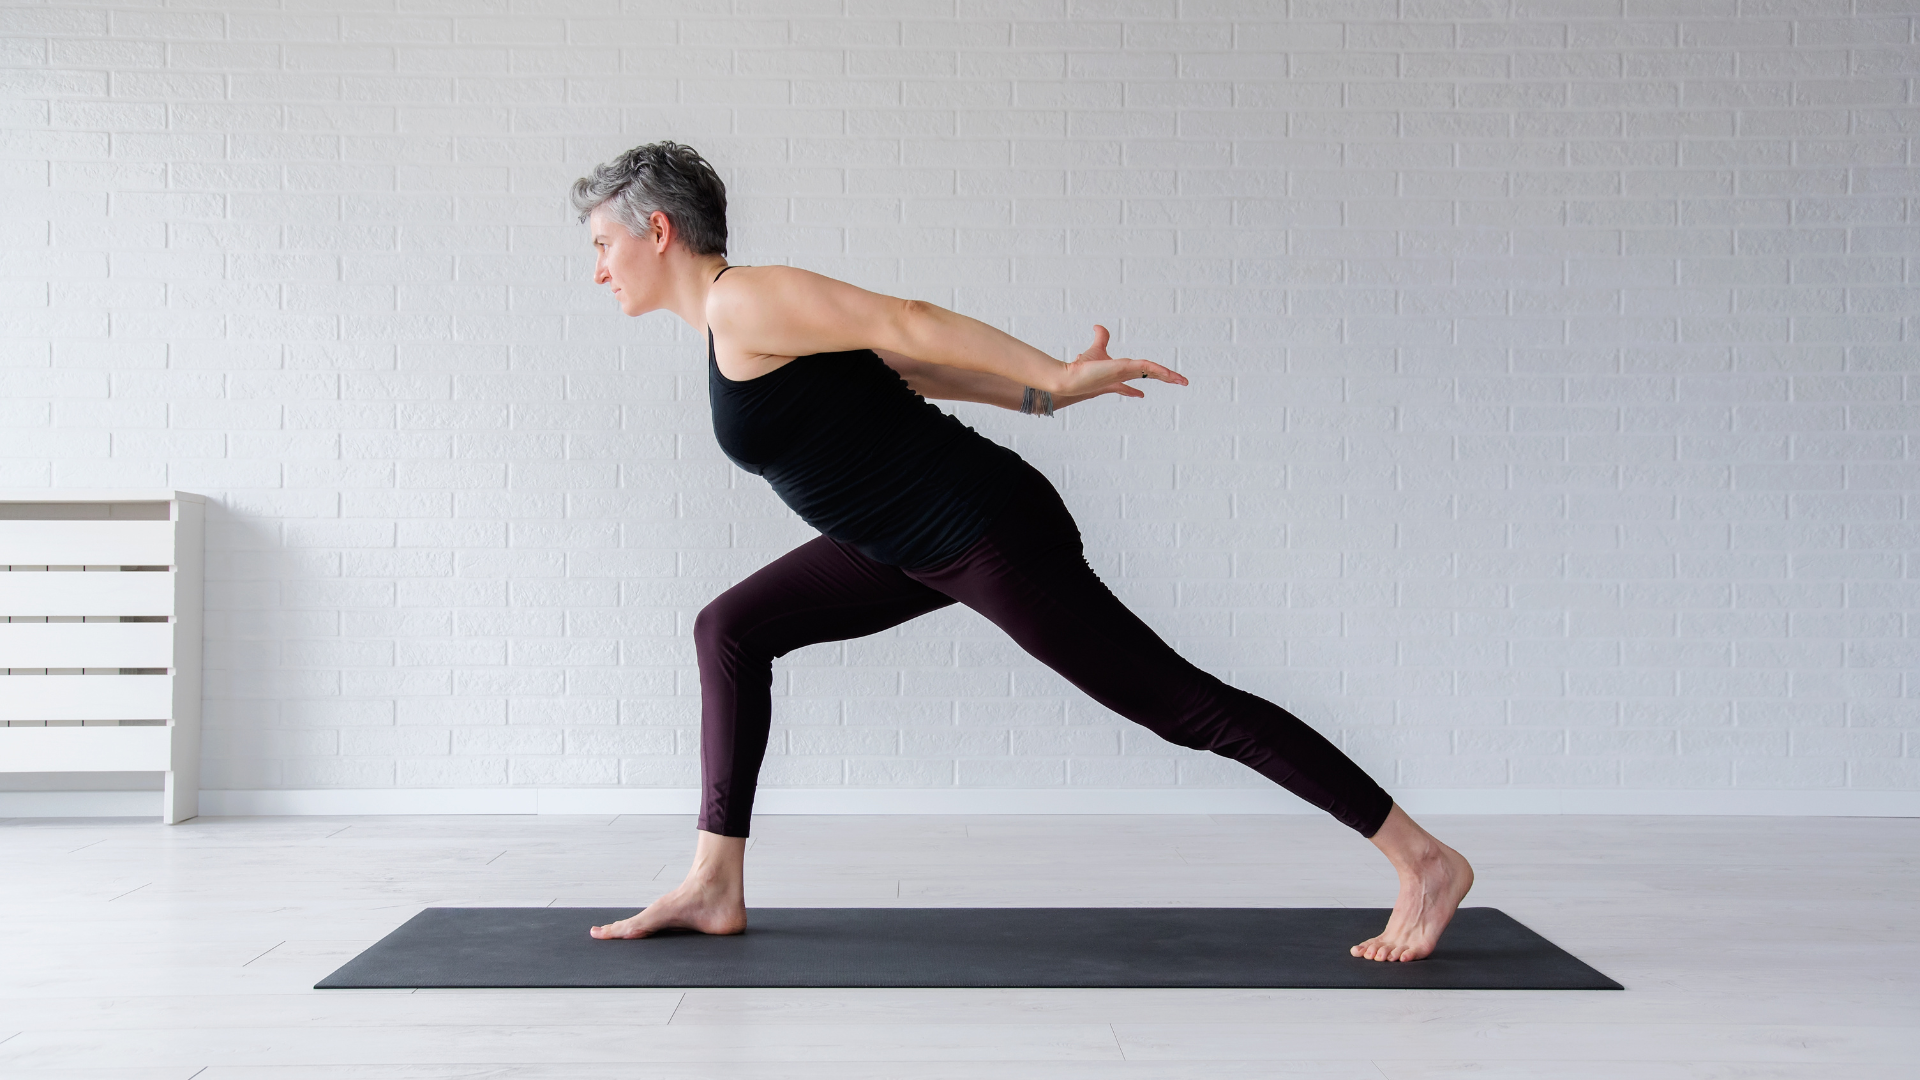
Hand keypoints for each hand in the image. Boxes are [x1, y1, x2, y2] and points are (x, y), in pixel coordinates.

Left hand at [1053, 325, 1187, 401]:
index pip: (1138, 377)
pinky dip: (1157, 370)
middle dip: (1167, 378)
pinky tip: (1168, 374)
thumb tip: (1097, 326)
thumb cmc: (1081, 367)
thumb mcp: (1096, 349)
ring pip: (1151, 373)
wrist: (1072, 376)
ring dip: (1168, 376)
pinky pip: (1145, 368)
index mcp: (1121, 373)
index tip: (1144, 394)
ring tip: (1183, 381)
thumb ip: (1101, 339)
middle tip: (1183, 382)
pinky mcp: (1125, 369)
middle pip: (1150, 375)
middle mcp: (1126, 375)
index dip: (1145, 382)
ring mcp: (1127, 373)